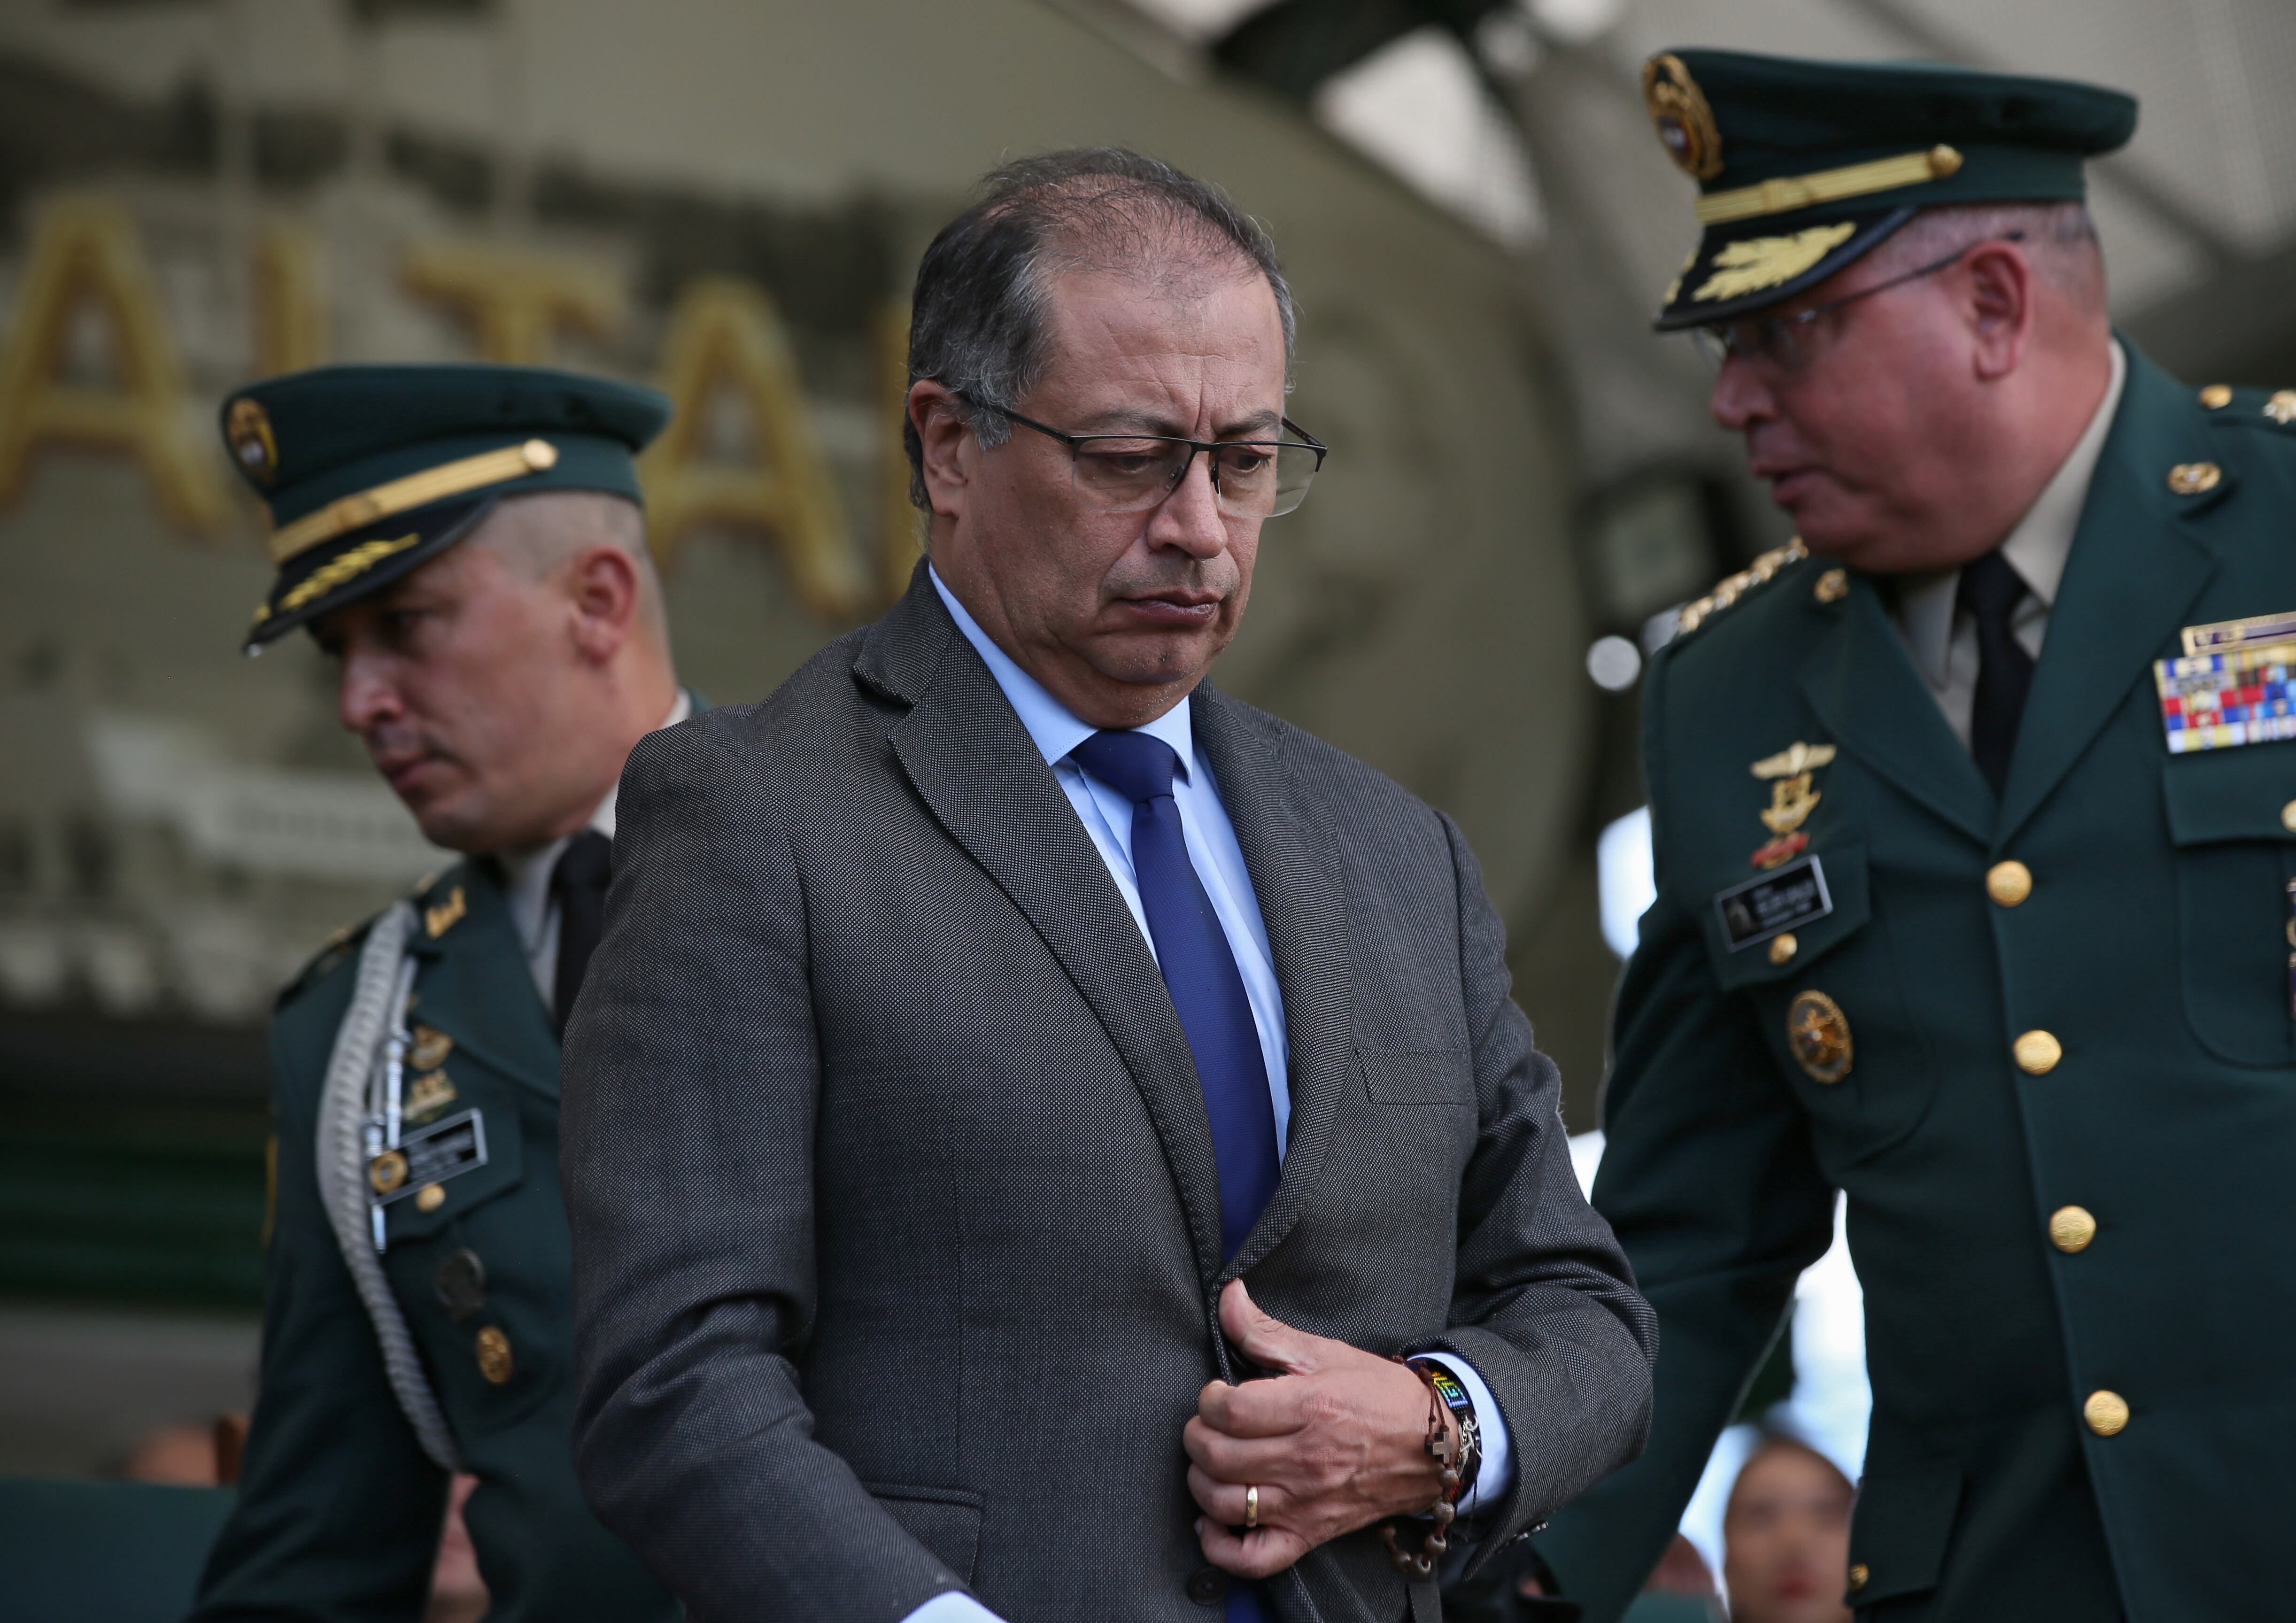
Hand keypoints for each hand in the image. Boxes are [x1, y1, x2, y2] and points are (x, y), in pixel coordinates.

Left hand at [1184, 1279, 1455, 1579]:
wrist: (1434, 1447)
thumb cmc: (1377, 1394)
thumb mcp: (1324, 1352)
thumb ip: (1266, 1329)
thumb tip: (1227, 1296)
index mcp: (1309, 1408)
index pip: (1228, 1410)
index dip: (1207, 1399)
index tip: (1215, 1393)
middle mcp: (1305, 1460)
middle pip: (1217, 1456)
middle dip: (1197, 1437)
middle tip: (1208, 1425)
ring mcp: (1306, 1504)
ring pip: (1225, 1504)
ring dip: (1201, 1483)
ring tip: (1210, 1463)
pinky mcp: (1310, 1534)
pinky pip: (1254, 1559)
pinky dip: (1222, 1548)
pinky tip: (1212, 1522)